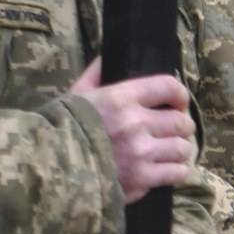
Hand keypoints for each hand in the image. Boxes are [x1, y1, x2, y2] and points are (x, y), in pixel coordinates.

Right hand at [71, 59, 195, 202]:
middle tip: (174, 131)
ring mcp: (141, 152)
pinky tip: (168, 169)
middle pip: (181, 121)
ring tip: (171, 151)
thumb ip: (97, 73)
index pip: (168, 87)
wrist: (51, 168)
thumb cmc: (63, 127)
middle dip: (181, 125)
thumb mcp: (77, 94)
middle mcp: (135, 123)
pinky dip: (176, 171)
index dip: (180, 94)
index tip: (178, 102)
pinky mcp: (142, 179)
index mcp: (121, 98)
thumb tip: (109, 55)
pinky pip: (176, 173)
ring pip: (182, 148)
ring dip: (179, 149)